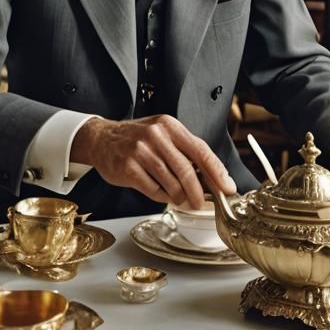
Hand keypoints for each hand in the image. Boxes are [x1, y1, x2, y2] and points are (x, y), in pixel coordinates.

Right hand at [71, 114, 235, 208]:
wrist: (102, 138)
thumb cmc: (138, 138)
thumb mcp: (163, 134)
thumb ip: (186, 151)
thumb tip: (213, 176)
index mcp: (170, 126)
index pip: (200, 149)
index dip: (216, 171)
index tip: (227, 187)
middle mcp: (156, 136)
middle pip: (186, 170)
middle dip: (198, 192)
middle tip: (201, 203)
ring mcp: (140, 151)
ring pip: (171, 183)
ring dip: (179, 197)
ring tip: (180, 199)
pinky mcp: (128, 167)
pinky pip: (153, 190)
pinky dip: (162, 197)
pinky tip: (162, 194)